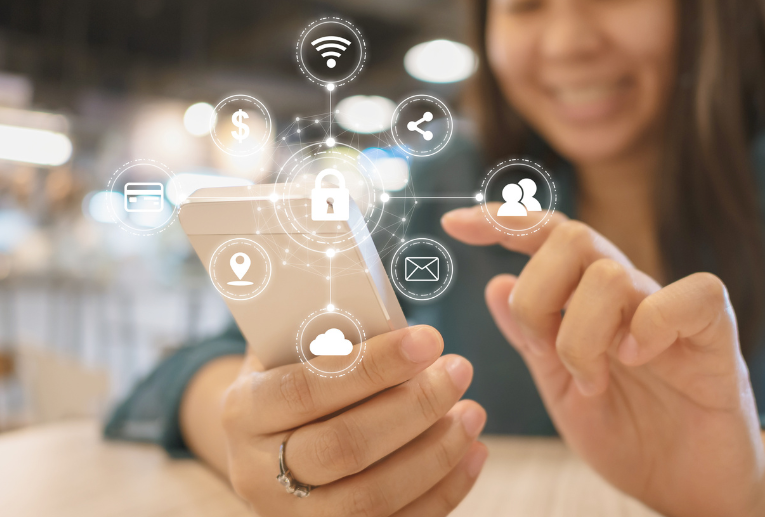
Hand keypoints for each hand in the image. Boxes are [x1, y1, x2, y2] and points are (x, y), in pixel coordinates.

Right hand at [220, 325, 487, 516]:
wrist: (267, 445)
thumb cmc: (292, 377)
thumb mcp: (290, 346)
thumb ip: (327, 329)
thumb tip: (393, 315)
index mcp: (243, 411)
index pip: (306, 388)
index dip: (372, 366)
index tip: (428, 340)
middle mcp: (258, 473)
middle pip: (344, 448)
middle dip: (413, 407)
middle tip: (458, 371)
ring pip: (373, 497)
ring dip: (436, 452)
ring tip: (473, 411)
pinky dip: (444, 491)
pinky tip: (473, 452)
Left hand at [443, 206, 764, 516]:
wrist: (686, 485)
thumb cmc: (626, 431)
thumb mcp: (560, 387)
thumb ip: (531, 339)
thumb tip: (494, 283)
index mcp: (587, 299)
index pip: (547, 235)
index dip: (503, 221)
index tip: (453, 226)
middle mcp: (627, 291)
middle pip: (572, 236)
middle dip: (536, 294)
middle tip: (542, 350)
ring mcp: (670, 309)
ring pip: (611, 273)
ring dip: (581, 333)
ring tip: (590, 380)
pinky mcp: (716, 335)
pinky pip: (693, 295)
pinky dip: (651, 324)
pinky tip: (635, 359)